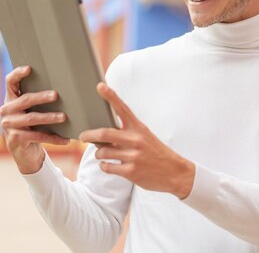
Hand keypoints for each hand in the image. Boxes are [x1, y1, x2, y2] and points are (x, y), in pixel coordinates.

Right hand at [0, 66, 69, 173]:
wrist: (24, 150)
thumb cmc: (32, 124)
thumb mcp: (32, 109)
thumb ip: (38, 98)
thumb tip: (63, 84)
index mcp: (10, 98)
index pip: (10, 81)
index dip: (18, 74)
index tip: (30, 68)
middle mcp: (6, 110)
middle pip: (25, 100)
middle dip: (41, 97)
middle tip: (56, 95)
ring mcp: (9, 125)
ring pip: (31, 119)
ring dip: (49, 118)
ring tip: (64, 117)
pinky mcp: (16, 139)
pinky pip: (37, 137)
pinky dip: (53, 138)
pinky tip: (66, 139)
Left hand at [79, 83, 195, 198]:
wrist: (175, 172)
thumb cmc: (157, 152)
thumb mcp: (146, 136)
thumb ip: (128, 132)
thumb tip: (104, 133)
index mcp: (139, 128)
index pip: (122, 108)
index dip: (110, 96)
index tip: (100, 86)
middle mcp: (135, 140)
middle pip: (104, 133)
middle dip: (89, 134)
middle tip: (83, 135)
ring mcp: (133, 156)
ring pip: (103, 152)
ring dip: (98, 153)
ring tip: (101, 153)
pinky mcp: (131, 171)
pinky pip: (107, 167)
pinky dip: (104, 165)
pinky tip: (107, 164)